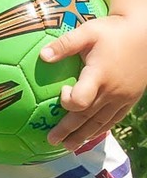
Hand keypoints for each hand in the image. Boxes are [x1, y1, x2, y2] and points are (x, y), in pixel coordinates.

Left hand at [42, 15, 146, 150]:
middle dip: (68, 130)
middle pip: (87, 117)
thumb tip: (42, 56)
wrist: (145, 33)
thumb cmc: (113, 31)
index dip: (69, 101)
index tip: (62, 91)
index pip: (82, 100)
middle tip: (51, 140)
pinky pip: (114, 119)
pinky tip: (90, 135)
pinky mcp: (130, 99)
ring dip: (83, 135)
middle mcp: (112, 91)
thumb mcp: (88, 32)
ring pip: (101, 122)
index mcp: (100, 75)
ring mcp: (123, 97)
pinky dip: (101, 128)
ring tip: (68, 146)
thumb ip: (65, 44)